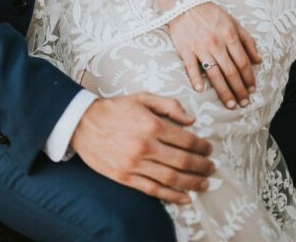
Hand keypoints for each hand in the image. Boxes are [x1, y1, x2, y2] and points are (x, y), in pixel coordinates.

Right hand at [71, 92, 214, 204]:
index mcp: (151, 124)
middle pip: (182, 161)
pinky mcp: (126, 178)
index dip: (201, 146)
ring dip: (192, 183)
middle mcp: (145, 146)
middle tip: (211, 168)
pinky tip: (184, 198)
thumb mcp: (142, 97)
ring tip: (204, 183)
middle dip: (201, 166)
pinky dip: (172, 196)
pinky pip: (154, 190)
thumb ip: (168, 105)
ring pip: (171, 178)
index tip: (209, 149)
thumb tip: (191, 119)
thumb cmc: (115, 109)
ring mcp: (135, 164)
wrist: (83, 124)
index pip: (186, 139)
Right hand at [168, 2, 261, 107]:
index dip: (249, 77)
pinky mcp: (185, 49)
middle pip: (231, 71)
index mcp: (229, 35)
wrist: (184, 2)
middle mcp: (216, 43)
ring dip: (224, 91)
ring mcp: (200, 47)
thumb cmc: (210, 13)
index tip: (252, 89)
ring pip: (214, 73)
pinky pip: (191, 66)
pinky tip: (200, 90)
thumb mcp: (233, 22)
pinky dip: (195, 78)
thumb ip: (247, 41)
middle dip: (239, 89)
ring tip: (231, 105)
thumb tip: (259, 60)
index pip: (242, 62)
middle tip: (244, 103)